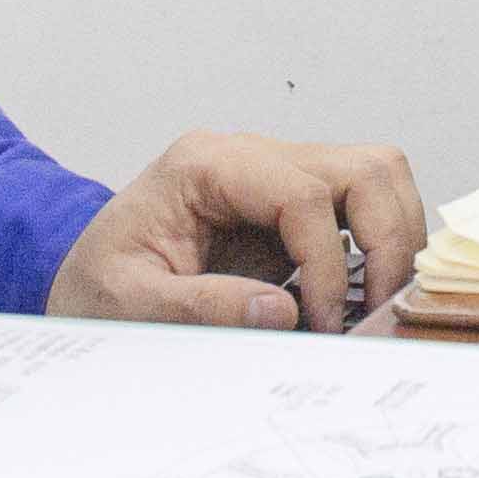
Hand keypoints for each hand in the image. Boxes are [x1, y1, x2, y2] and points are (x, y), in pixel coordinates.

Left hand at [48, 130, 425, 333]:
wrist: (86, 283)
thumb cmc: (98, 286)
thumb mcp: (130, 304)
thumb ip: (200, 307)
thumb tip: (281, 311)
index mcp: (204, 165)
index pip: (302, 193)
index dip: (325, 262)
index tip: (319, 321)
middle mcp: (250, 156)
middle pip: (362, 168)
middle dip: (384, 241)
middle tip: (372, 309)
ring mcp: (276, 173)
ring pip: (377, 174)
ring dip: (392, 237)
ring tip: (374, 302)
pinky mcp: (293, 203)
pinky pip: (363, 203)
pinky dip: (379, 242)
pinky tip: (360, 294)